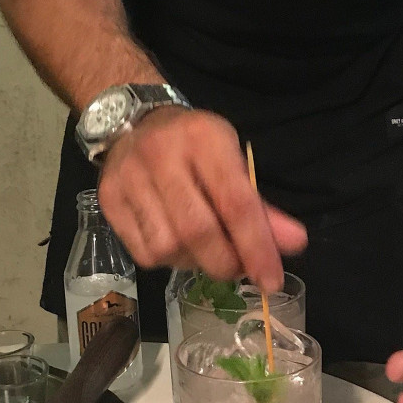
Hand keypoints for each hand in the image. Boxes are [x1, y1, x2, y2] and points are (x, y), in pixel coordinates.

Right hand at [96, 107, 306, 291]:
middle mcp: (161, 155)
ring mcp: (129, 178)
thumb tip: (294, 244)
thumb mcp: (232, 161)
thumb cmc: (193, 144)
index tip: (272, 280)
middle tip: (237, 269)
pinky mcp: (107, 199)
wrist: (133, 122)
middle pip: (197, 230)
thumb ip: (260, 206)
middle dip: (225, 262)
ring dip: (193, 262)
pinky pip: (143, 253)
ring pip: (167, 247)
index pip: (235, 202)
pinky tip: (175, 243)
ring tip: (203, 249)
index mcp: (203, 138)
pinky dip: (167, 260)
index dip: (257, 247)